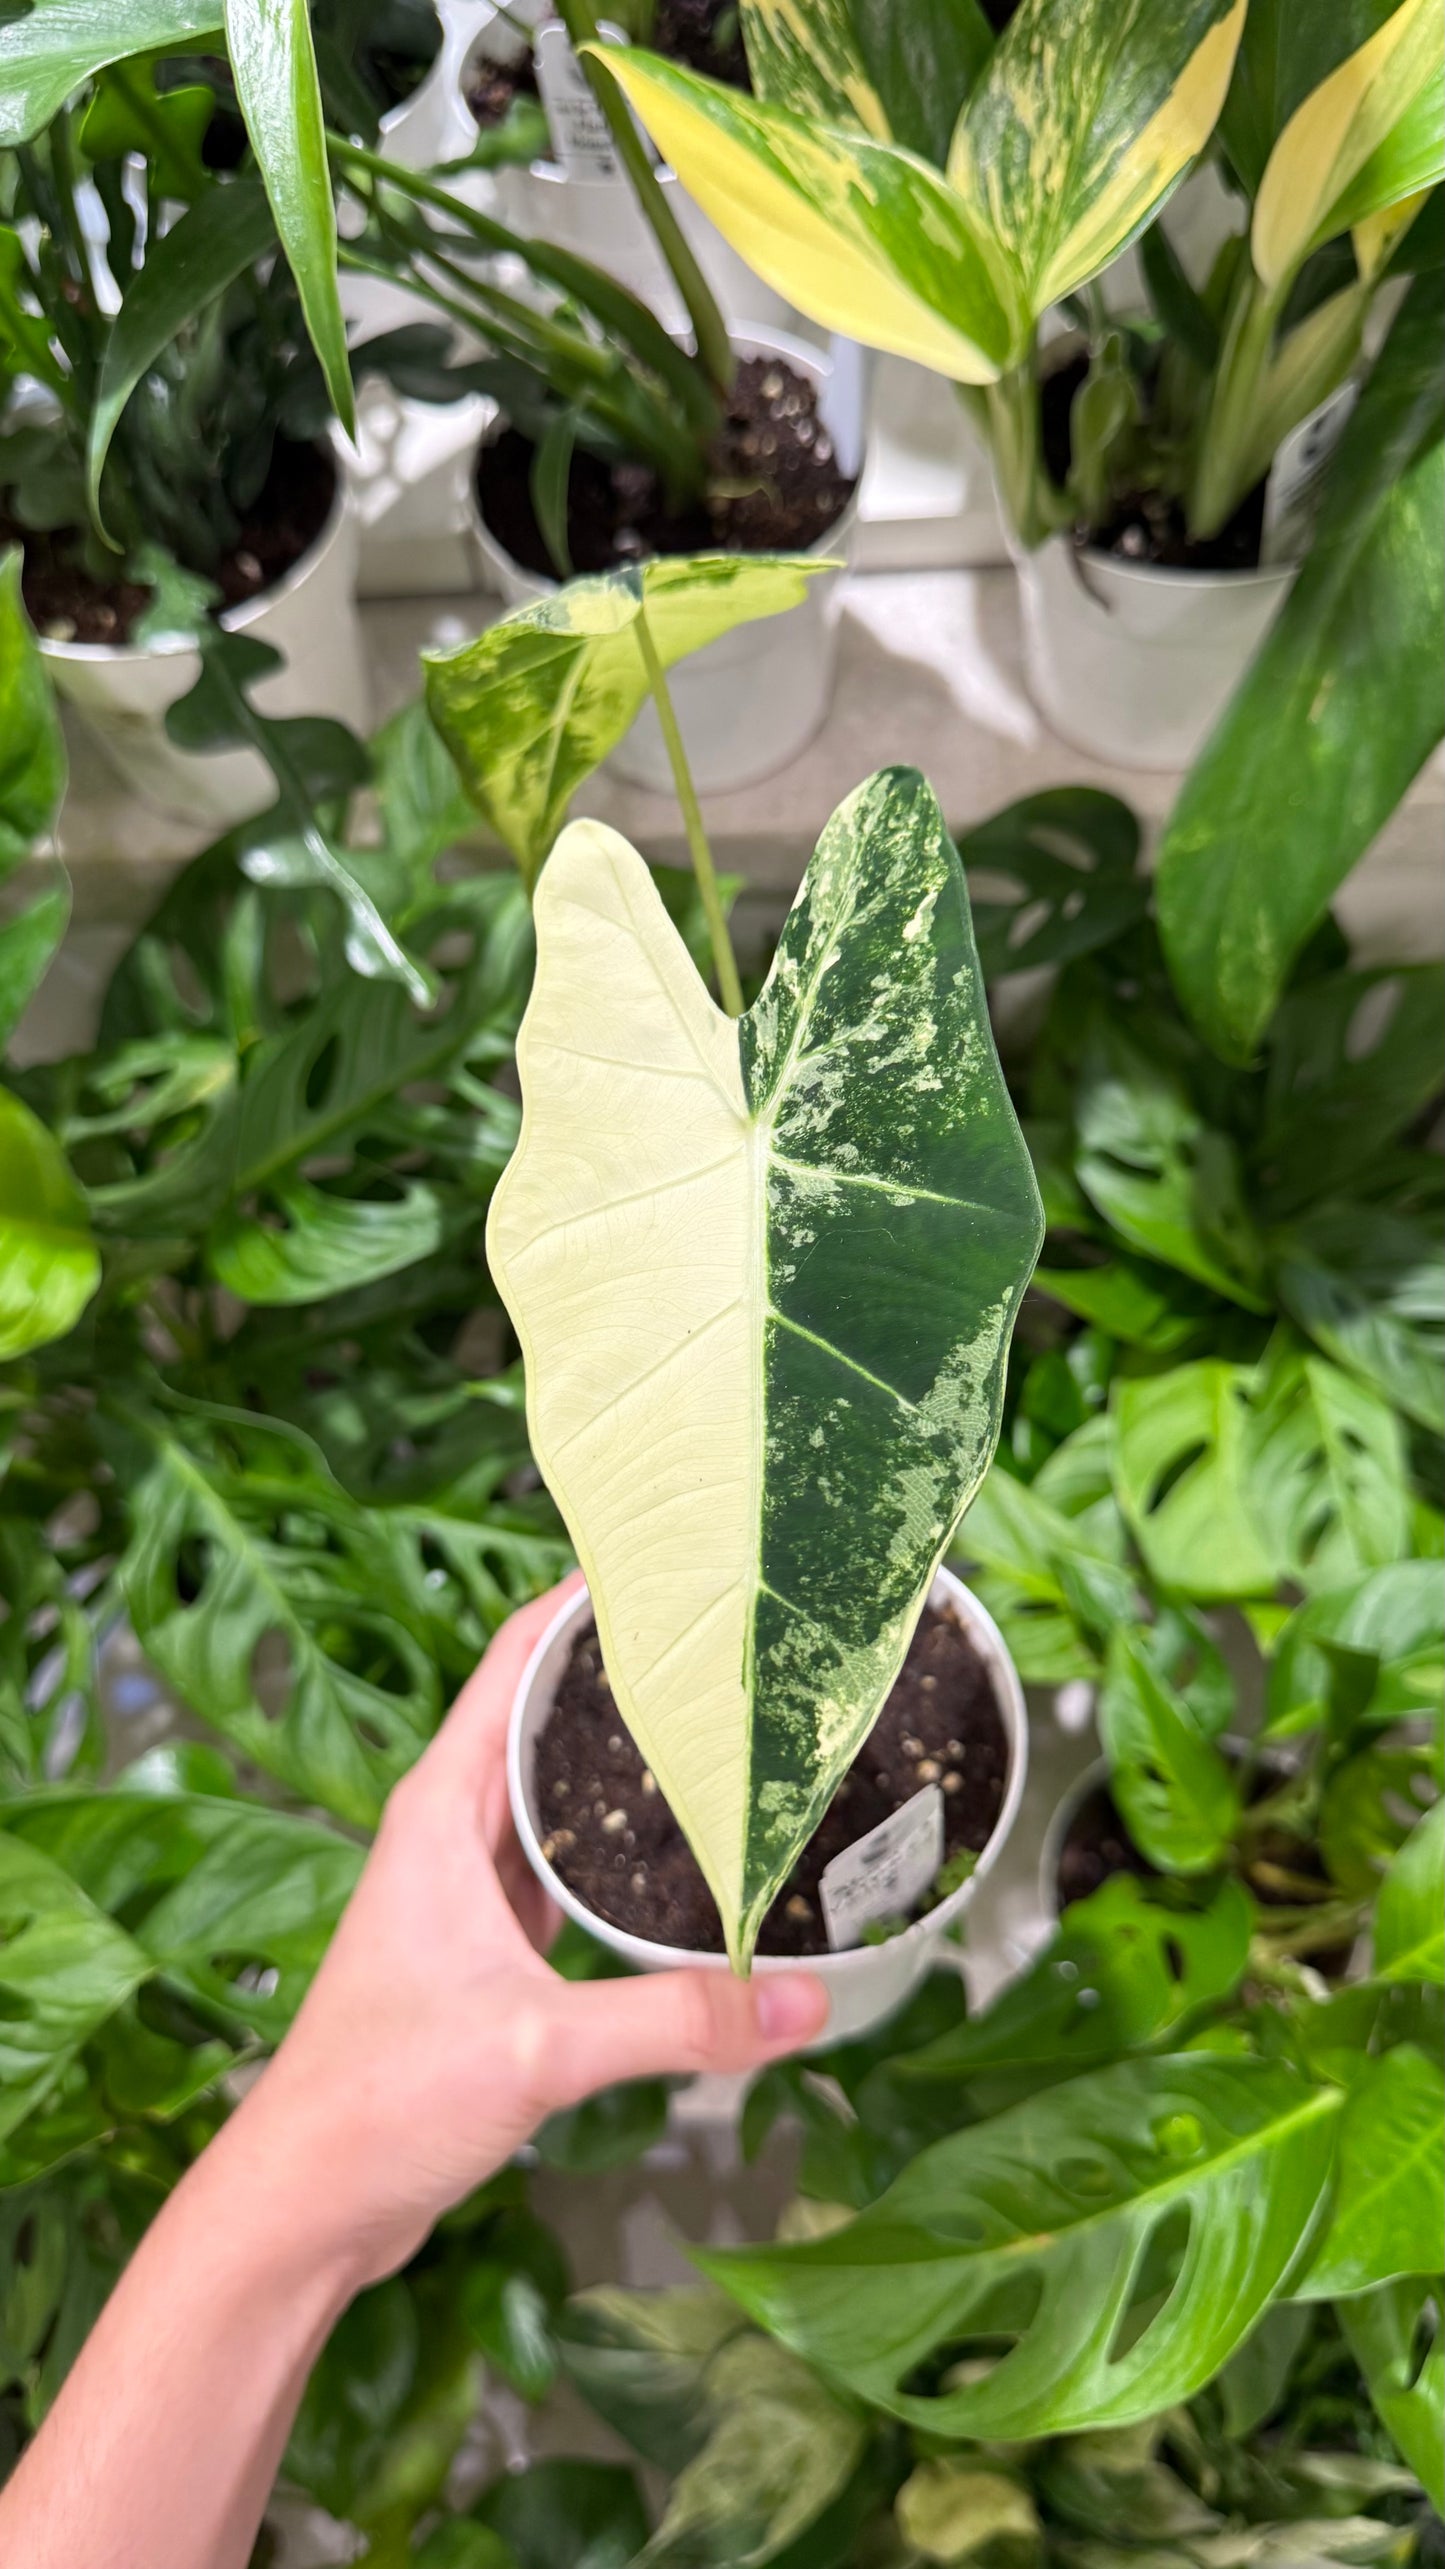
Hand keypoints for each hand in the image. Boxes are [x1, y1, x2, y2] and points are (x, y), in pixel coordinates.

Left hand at [220, 1575, 828, 2290]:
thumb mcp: (539, 2048)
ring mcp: (466, 1890)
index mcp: (441, 1809)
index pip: (514, 1658)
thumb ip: (677, 2020)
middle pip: (543, 1713)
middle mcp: (450, 1831)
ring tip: (726, 1724)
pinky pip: (565, 1867)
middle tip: (729, 1635)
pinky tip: (685, 1855)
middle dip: (628, 1669)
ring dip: (626, 1759)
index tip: (667, 1555)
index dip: (583, 1596)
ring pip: (557, 1792)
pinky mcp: (487, 1950)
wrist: (308, 2204)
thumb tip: (804, 2001)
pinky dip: (622, 1847)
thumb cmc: (378, 2102)